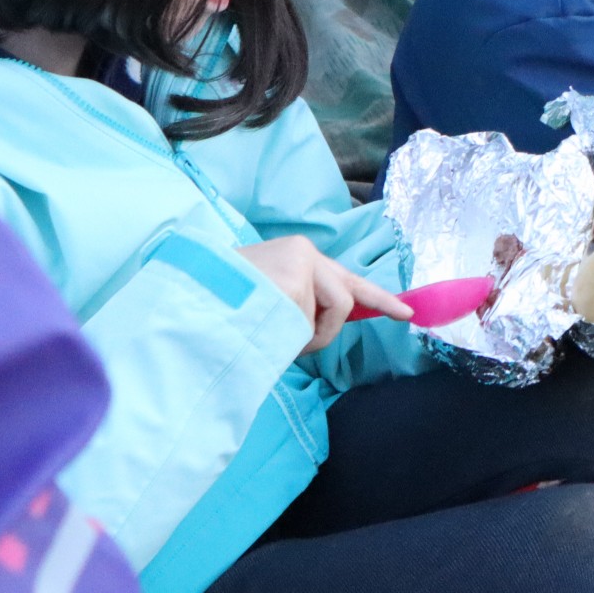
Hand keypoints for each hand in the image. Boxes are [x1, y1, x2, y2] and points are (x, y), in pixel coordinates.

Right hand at [238, 235, 411, 353]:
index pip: (345, 278)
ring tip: (269, 333)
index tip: (407, 312)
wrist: (186, 303)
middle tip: (347, 330)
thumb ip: (300, 305)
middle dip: (335, 324)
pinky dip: (295, 339)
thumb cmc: (221, 308)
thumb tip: (330, 325)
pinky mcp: (295, 280)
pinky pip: (312, 325)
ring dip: (308, 337)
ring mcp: (300, 264)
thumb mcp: (266, 301)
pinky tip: (264, 328)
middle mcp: (302, 253)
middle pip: (345, 298)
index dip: (377, 297)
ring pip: (331, 316)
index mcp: (295, 255)